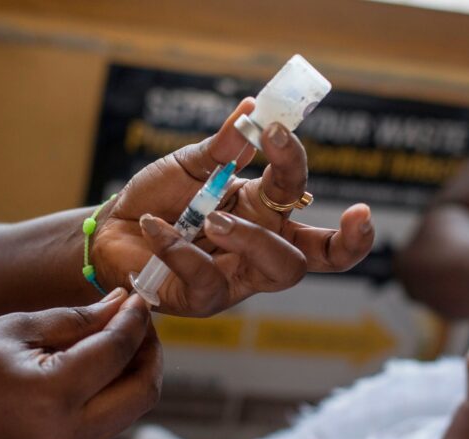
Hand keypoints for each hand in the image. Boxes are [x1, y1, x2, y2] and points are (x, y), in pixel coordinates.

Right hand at [0, 289, 160, 438]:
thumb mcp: (15, 330)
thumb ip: (77, 319)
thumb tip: (122, 304)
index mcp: (53, 395)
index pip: (118, 351)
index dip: (135, 320)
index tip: (139, 296)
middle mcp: (70, 432)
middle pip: (144, 390)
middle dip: (150, 350)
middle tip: (138, 319)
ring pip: (135, 408)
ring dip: (139, 370)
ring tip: (122, 335)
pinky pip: (113, 419)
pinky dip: (120, 389)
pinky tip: (104, 361)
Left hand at [93, 98, 374, 315]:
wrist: (111, 230)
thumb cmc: (158, 198)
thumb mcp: (191, 164)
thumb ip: (224, 146)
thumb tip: (253, 109)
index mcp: (263, 209)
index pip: (304, 196)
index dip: (304, 165)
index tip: (288, 134)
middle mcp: (260, 246)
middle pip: (321, 254)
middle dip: (347, 241)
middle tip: (357, 214)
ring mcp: (237, 277)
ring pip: (280, 270)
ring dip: (253, 238)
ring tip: (211, 219)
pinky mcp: (202, 299)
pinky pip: (207, 280)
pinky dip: (180, 250)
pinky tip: (153, 227)